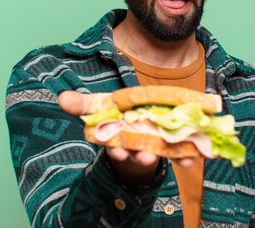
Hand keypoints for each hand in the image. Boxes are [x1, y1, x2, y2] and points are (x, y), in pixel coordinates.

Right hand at [58, 91, 193, 184]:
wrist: (142, 126)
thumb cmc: (120, 117)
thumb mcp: (104, 106)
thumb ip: (85, 104)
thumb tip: (61, 98)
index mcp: (119, 137)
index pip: (114, 145)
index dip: (116, 149)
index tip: (119, 151)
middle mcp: (136, 146)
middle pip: (139, 152)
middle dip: (142, 155)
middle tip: (147, 157)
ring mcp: (154, 147)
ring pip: (160, 154)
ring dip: (169, 156)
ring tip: (179, 156)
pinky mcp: (172, 148)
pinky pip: (180, 154)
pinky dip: (187, 155)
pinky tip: (194, 155)